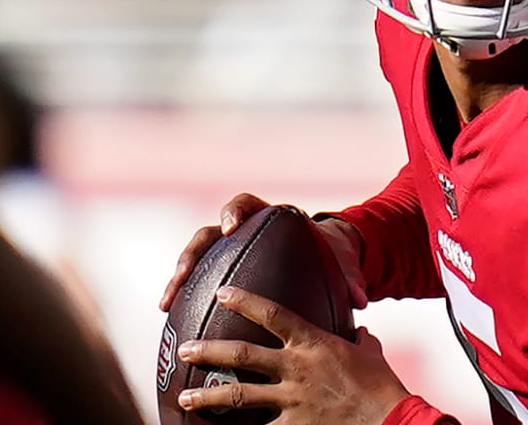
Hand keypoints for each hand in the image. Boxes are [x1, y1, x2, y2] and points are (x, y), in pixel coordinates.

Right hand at [159, 194, 367, 310]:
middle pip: (208, 234)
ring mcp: (228, 253)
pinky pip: (198, 284)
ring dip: (178, 280)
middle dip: (193, 251)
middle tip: (185, 272)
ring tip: (167, 304)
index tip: (229, 227)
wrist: (325, 259)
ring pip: (195, 260)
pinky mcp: (221, 274)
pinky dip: (186, 299)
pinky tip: (175, 323)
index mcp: (269, 217)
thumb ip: (349, 277)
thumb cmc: (333, 255)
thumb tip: (360, 300)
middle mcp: (242, 232)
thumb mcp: (341, 262)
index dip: (233, 212)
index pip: (244, 205)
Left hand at [177, 286, 408, 424]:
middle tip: (185, 349)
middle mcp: (297, 367)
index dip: (245, 302)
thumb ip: (358, 340)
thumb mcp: (370, 353)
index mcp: (313, 342)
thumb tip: (360, 331)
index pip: (273, 314)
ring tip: (186, 397)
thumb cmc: (381, 384)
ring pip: (240, 395)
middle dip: (209, 351)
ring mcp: (292, 398)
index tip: (222, 293)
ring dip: (209, 395)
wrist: (389, 417)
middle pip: (243, 355)